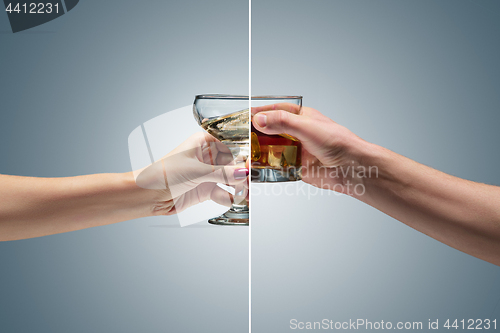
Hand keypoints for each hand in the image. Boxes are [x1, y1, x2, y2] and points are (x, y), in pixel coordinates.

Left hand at [134, 132, 248, 214]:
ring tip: (248, 194)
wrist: (147, 196)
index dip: (244, 151)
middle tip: (253, 179)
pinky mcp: (206, 189)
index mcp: (204, 142)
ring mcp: (208, 174)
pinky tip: (238, 201)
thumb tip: (242, 172)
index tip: (255, 159)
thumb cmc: (162, 174)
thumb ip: (221, 173)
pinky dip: (232, 198)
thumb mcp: (196, 171)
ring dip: (241, 187)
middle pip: (234, 162)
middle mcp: (208, 157)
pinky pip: (225, 193)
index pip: (231, 143)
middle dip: (244, 172)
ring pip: (231, 179)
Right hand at [251, 103, 368, 194]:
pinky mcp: (294, 167)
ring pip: (270, 148)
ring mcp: (295, 150)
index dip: (259, 112)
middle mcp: (296, 132)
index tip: (244, 116)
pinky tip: (255, 168)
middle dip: (255, 133)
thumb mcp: (306, 127)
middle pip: (269, 130)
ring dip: (258, 151)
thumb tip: (260, 120)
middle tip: (241, 137)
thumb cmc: (338, 142)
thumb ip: (282, 122)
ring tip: (245, 154)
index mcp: (301, 117)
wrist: (350, 168)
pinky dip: (264, 167)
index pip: (275, 110)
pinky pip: (275, 166)